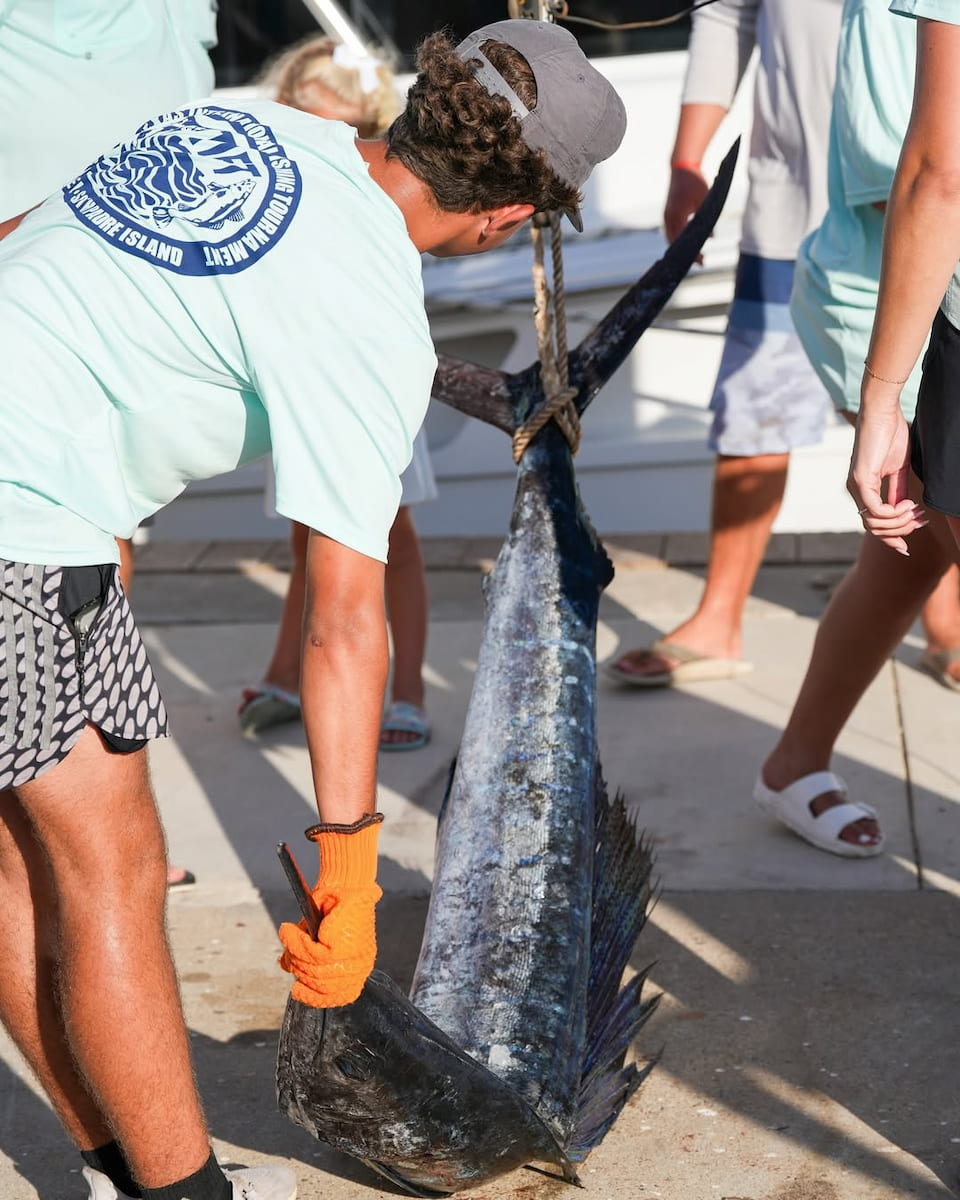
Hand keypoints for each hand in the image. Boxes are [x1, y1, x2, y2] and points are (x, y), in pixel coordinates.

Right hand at [278, 816, 381, 1007]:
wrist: (346, 882)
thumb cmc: (334, 906)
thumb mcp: (320, 936)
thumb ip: (307, 955)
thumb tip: (286, 967)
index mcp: (358, 967)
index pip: (340, 996)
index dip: (316, 997)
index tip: (298, 990)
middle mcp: (359, 966)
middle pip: (320, 986)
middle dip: (300, 969)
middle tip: (290, 953)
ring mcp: (351, 959)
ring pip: (312, 970)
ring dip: (296, 952)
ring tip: (291, 936)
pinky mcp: (340, 948)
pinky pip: (310, 954)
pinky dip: (296, 942)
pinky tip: (292, 930)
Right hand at [664, 165, 708, 258]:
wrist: (681, 167)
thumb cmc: (694, 181)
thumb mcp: (705, 200)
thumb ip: (708, 219)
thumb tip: (711, 237)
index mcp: (678, 214)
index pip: (683, 240)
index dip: (692, 252)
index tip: (700, 260)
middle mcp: (669, 217)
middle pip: (674, 243)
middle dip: (686, 254)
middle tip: (700, 262)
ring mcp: (666, 216)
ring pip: (671, 239)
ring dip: (680, 248)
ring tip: (694, 256)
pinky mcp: (667, 214)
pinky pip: (671, 232)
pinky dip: (678, 240)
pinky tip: (687, 245)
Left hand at [847, 399, 924, 554]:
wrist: (883, 412)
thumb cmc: (891, 434)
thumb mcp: (898, 469)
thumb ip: (897, 491)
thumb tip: (903, 510)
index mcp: (863, 488)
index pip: (871, 523)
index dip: (889, 537)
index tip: (907, 545)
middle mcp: (855, 490)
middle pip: (872, 528)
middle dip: (899, 531)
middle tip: (919, 521)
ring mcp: (855, 486)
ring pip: (873, 523)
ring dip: (898, 523)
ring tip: (915, 512)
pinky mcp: (860, 479)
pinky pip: (874, 510)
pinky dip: (893, 513)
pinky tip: (908, 505)